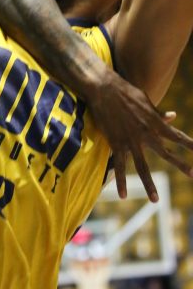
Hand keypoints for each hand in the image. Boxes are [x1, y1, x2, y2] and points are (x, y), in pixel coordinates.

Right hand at [87, 70, 192, 199]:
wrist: (104, 89)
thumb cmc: (125, 92)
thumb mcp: (145, 101)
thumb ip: (158, 114)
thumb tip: (173, 116)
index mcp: (156, 122)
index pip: (178, 136)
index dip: (191, 145)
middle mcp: (147, 134)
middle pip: (166, 154)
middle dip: (181, 165)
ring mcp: (131, 141)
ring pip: (142, 167)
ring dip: (149, 184)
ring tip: (155, 200)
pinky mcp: (116, 143)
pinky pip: (120, 167)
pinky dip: (121, 182)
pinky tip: (123, 195)